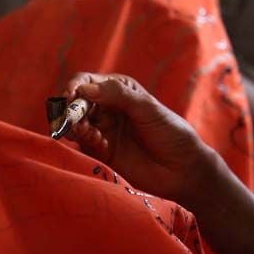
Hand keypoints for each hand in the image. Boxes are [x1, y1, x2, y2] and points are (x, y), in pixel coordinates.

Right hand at [63, 73, 218, 204]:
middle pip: (76, 103)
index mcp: (118, 90)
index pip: (86, 82)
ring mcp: (102, 130)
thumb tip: (85, 89)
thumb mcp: (148, 108)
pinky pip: (83, 143)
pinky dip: (85, 141)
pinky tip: (101, 144)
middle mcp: (106, 108)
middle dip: (71, 108)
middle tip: (72, 118)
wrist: (183, 170)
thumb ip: (118, 95)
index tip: (71, 95)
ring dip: (74, 125)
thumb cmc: (171, 133)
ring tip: (86, 132)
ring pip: (75, 123)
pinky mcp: (101, 152)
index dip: (75, 87)